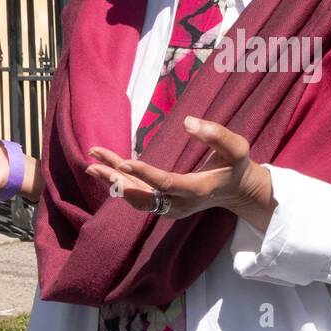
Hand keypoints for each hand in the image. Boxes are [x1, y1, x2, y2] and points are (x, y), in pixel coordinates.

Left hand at [85, 115, 276, 230]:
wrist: (237, 191)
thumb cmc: (236, 165)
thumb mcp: (237, 147)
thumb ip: (216, 134)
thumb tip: (188, 122)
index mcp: (197, 190)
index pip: (167, 184)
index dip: (145, 175)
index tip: (125, 163)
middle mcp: (180, 205)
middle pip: (143, 198)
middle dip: (117, 182)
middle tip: (93, 164)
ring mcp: (171, 208)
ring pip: (137, 199)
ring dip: (114, 182)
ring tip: (92, 163)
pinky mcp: (164, 206)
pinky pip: (139, 196)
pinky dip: (120, 184)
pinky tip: (104, 169)